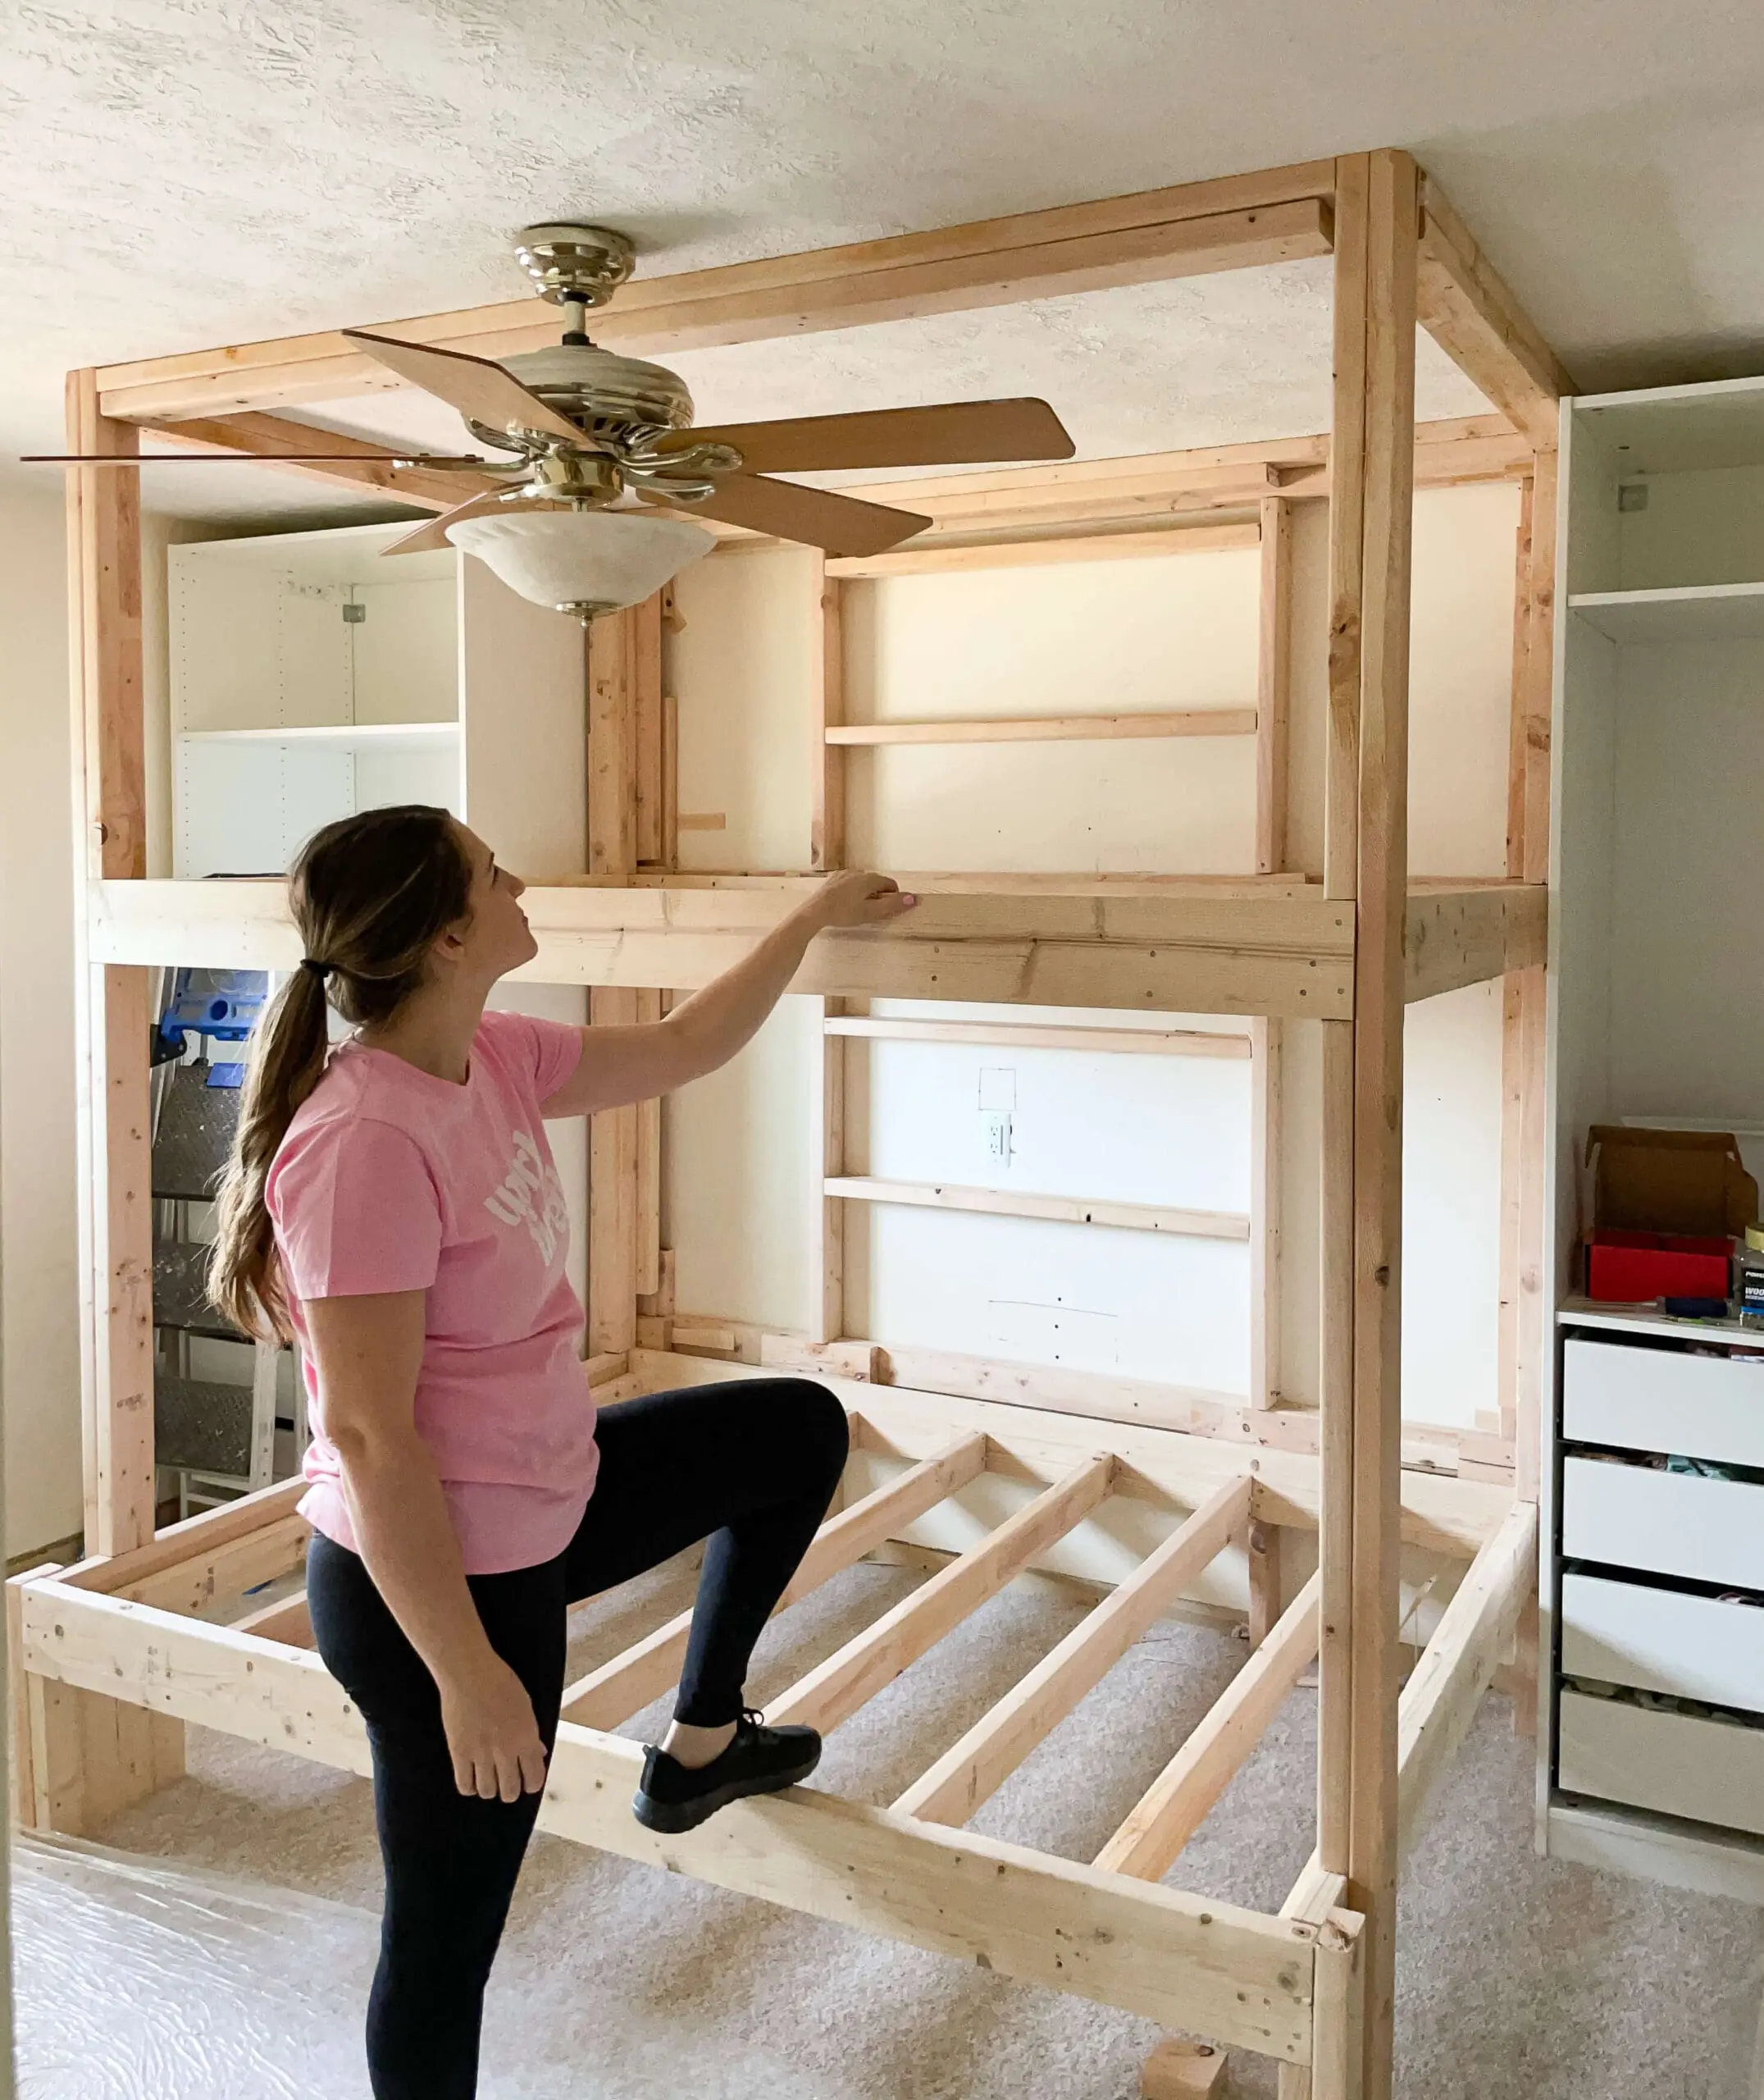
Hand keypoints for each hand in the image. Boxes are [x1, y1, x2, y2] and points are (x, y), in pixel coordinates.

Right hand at [437, 1654, 549, 1801]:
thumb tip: (538, 1753)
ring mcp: (481, 1753)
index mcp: (526, 1737)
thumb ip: (532, 1734)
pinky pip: (465, 1785)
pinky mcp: (459, 1753)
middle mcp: (505, 1750)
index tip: (528, 1782)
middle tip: (507, 1782)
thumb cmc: (498, 1681)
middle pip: (510, 1791)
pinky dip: (470, 1787)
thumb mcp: (525, 1705)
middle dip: (511, 1790)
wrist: (469, 1672)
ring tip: (489, 1778)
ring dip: (490, 1789)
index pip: (534, 1778)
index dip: (531, 1784)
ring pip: (488, 1792)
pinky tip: (472, 1778)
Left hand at [806, 870, 917, 931]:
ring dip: (866, 893)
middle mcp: (858, 872)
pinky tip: (846, 904)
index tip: (887, 911)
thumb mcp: (871, 912)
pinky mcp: (833, 879)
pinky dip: (853, 892)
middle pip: (877, 883)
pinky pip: (849, 884)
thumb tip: (913, 898)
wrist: (815, 912)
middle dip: (879, 896)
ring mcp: (844, 874)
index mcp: (869, 878)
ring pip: (862, 883)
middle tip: (873, 912)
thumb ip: (892, 905)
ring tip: (858, 909)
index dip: (893, 898)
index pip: (891, 885)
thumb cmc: (844, 913)